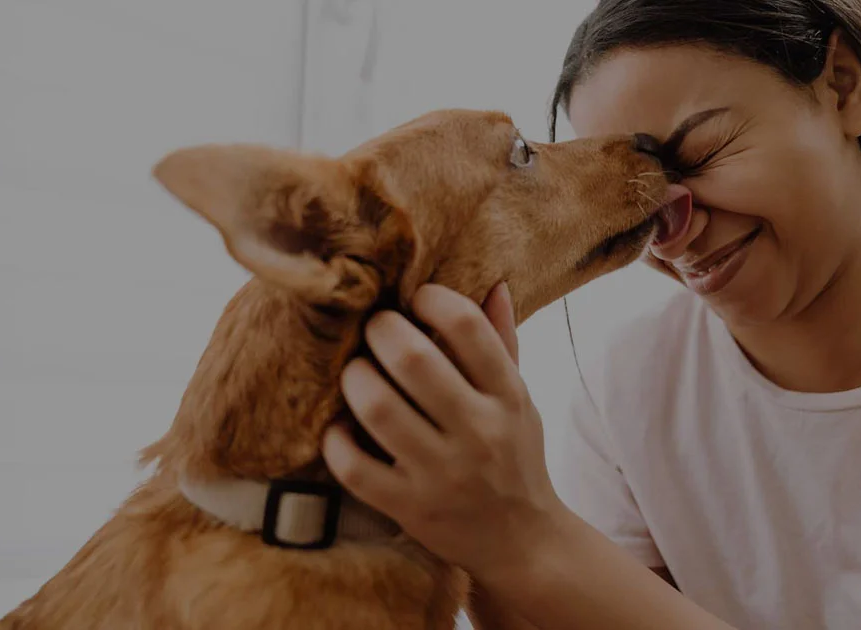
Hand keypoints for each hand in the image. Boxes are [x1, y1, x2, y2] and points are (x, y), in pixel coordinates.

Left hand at [322, 282, 569, 578]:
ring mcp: (442, 473)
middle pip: (413, 358)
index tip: (416, 300)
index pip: (468, 326)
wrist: (523, 542)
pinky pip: (353, 467)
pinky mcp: (409, 508)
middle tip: (373, 329)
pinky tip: (341, 427)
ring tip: (355, 372)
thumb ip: (503, 343)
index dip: (432, 299)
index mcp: (507, 396)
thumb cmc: (514, 457)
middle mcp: (478, 432)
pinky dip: (336, 440)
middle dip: (381, 330)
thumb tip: (494, 283)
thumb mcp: (520, 399)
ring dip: (355, 378)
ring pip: (377, 407)